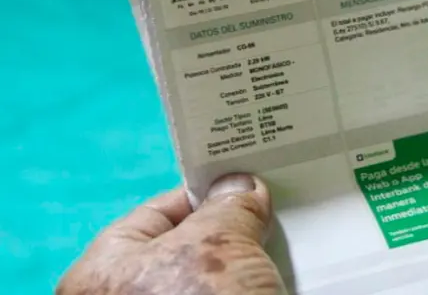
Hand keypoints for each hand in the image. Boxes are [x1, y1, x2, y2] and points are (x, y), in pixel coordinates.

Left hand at [57, 174, 283, 294]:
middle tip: (274, 207)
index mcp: (100, 274)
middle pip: (186, 250)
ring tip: (292, 239)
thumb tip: (239, 186)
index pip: (154, 214)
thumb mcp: (217, 245)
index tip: (248, 180)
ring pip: (214, 283)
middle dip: (232, 231)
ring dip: (251, 265)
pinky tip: (291, 277)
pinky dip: (259, 291)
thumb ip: (228, 207)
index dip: (203, 192)